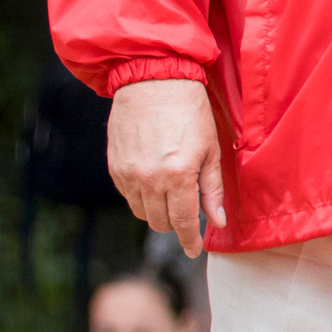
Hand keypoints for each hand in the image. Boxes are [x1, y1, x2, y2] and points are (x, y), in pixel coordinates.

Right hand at [108, 78, 223, 254]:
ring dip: (157, 213)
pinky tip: (154, 185)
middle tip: (187, 218)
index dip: (188, 240)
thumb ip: (213, 189)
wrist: (153, 81)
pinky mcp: (114, 166)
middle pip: (159, 222)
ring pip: (141, 212)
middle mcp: (147, 179)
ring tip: (171, 198)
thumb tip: (218, 221)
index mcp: (176, 176)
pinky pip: (127, 196)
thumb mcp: (211, 150)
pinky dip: (141, 198)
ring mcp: (127, 174)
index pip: (181, 222)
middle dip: (175, 225)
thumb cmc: (189, 112)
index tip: (194, 250)